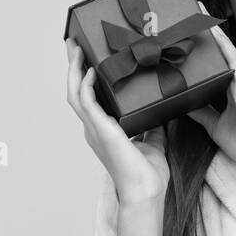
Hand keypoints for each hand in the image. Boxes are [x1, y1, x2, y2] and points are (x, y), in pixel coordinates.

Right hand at [65, 38, 168, 203]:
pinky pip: (87, 103)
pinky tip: (92, 71)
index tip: (88, 58)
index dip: (85, 77)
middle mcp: (94, 128)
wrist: (146, 191)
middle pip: (76, 90)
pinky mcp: (102, 131)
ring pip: (75, 93)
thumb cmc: (148, 174)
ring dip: (74, 70)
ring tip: (76, 49)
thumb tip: (162, 110)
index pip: (88, 98)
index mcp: (103, 130)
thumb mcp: (152, 142)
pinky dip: (87, 85)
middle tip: (73, 44)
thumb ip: (153, 127)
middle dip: (73, 66)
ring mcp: (94, 129)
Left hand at [185, 1, 235, 166]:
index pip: (216, 59)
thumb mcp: (214, 125)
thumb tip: (183, 104)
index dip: (205, 42)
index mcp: (232, 87)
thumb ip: (201, 113)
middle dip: (205, 28)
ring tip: (194, 9)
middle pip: (219, 47)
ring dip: (211, 27)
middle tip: (187, 9)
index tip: (190, 27)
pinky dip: (220, 42)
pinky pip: (230, 57)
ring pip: (224, 47)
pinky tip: (210, 28)